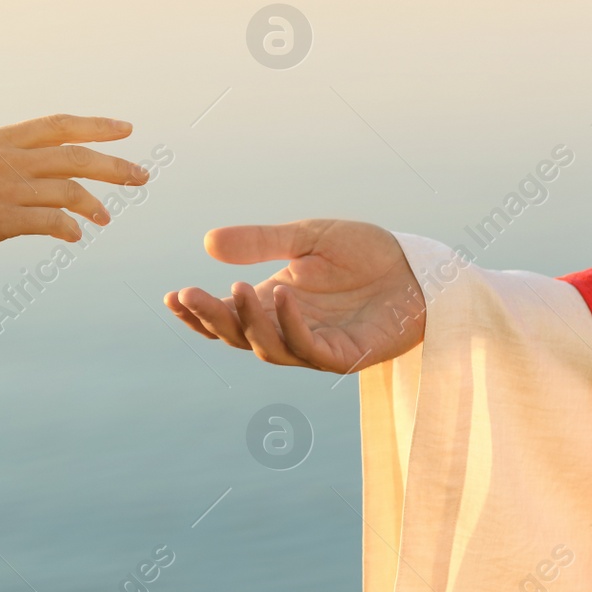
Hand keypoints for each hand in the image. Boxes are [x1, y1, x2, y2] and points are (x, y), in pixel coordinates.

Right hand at [0, 114, 148, 268]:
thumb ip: (3, 159)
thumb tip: (38, 169)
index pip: (59, 125)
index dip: (96, 125)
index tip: (125, 130)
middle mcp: (5, 157)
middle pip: (76, 155)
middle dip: (114, 165)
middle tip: (141, 176)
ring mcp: (4, 187)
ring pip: (70, 188)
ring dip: (95, 204)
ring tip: (105, 217)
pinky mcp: (0, 219)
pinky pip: (51, 221)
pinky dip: (68, 228)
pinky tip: (74, 236)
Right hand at [165, 219, 424, 373]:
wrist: (419, 265)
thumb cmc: (365, 252)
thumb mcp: (306, 237)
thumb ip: (260, 242)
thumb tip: (207, 242)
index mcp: (274, 304)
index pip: (228, 320)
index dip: (198, 314)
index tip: (172, 296)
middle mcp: (290, 330)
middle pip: (240, 337)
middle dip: (212, 319)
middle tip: (190, 294)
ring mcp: (317, 346)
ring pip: (269, 349)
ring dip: (250, 322)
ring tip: (238, 289)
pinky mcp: (346, 355)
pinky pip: (310, 348)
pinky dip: (291, 325)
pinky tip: (282, 296)